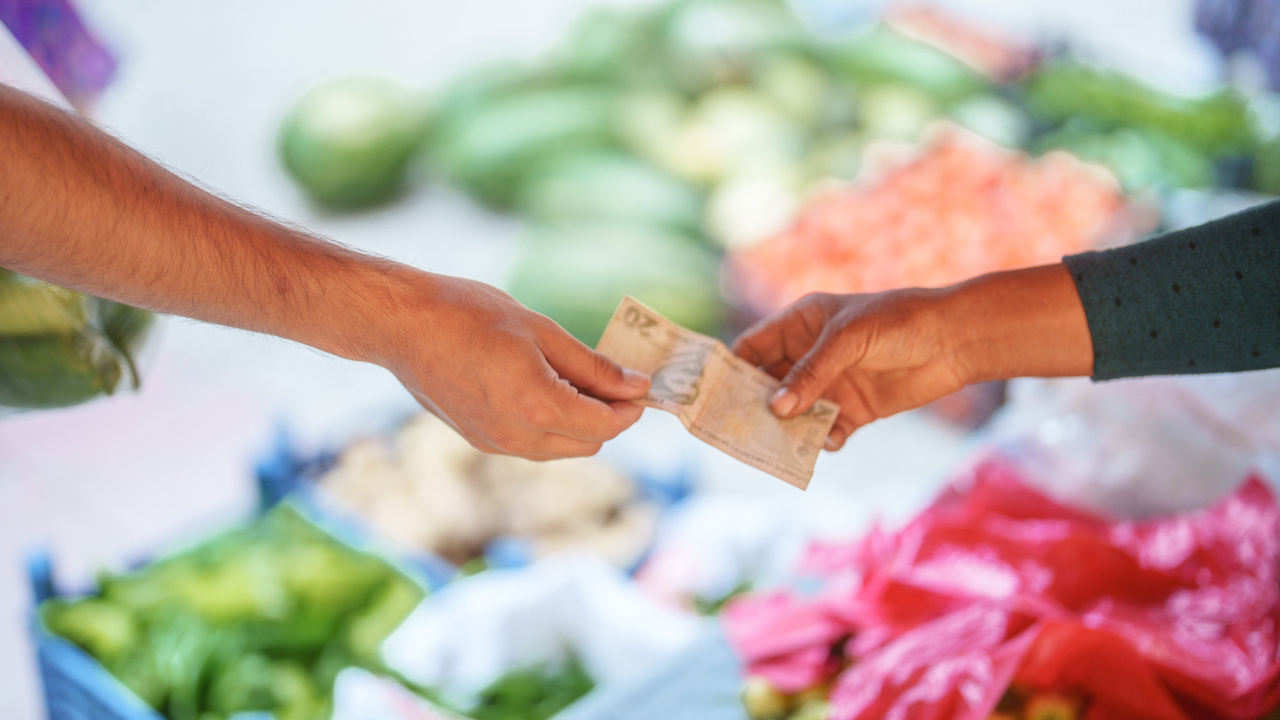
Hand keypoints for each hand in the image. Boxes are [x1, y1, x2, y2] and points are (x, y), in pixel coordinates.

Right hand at [368, 272, 650, 459]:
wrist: (402, 325)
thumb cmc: (470, 314)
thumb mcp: (542, 331)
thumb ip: (593, 366)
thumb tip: (636, 386)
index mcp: (537, 407)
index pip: (605, 426)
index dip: (630, 407)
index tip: (640, 383)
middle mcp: (517, 437)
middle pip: (588, 444)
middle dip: (608, 417)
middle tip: (613, 378)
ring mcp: (495, 443)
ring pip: (561, 449)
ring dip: (580, 423)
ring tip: (577, 379)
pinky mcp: (479, 440)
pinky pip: (533, 445)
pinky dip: (551, 425)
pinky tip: (543, 387)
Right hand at [733, 290, 962, 450]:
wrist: (955, 340)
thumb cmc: (898, 322)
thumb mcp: (847, 340)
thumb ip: (810, 373)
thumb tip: (776, 408)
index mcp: (800, 325)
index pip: (753, 347)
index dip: (732, 369)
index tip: (713, 396)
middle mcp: (810, 356)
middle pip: (768, 385)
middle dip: (756, 407)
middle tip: (739, 430)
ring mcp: (832, 384)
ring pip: (795, 413)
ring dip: (788, 429)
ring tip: (779, 446)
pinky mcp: (855, 409)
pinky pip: (827, 430)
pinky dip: (823, 439)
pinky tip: (830, 440)